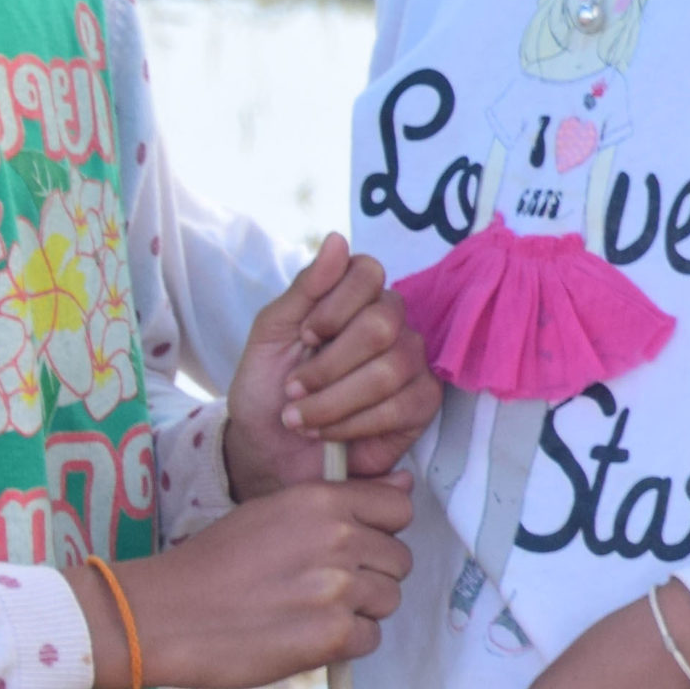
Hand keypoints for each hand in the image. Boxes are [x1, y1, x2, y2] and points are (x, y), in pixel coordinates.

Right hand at [65, 475, 413, 688]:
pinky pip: (370, 639)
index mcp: (320, 500)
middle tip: (323, 586)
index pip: (398, 507)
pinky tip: (305, 635)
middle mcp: (336, 537)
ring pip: (389, 599)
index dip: (381, 529)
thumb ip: (340, 501)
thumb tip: (405, 486)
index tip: (356, 545)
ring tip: (311, 611)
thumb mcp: (273, 513)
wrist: (166, 614)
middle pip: (398, 558)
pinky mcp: (333, 636)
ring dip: (361, 610)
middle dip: (371, 574)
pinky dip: (345, 643)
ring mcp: (338, 587)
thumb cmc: (215, 562)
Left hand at [224, 233, 439, 496]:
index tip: (303, 338)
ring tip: (299, 418)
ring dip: (333, 400)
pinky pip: (400, 406)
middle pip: (380, 323)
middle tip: (294, 388)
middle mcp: (391, 322)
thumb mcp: (271, 333)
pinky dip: (353, 424)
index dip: (333, 308)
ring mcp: (412, 362)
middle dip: (328, 365)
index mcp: (354, 296)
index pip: (368, 272)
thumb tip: (337, 239)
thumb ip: (305, 288)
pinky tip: (326, 433)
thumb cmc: (268, 387)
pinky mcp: (423, 404)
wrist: (267, 449)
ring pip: (390, 369)